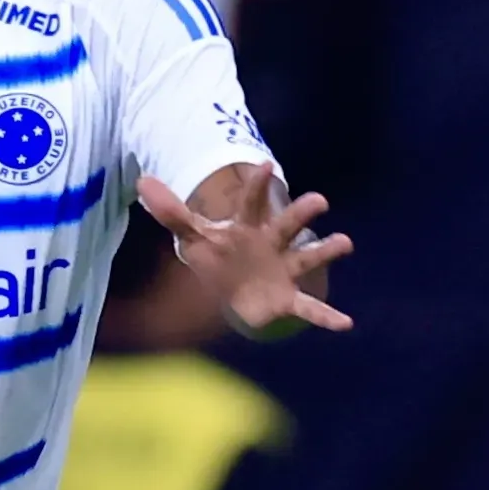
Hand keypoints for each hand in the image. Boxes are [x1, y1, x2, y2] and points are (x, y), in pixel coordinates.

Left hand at [137, 171, 352, 335]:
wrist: (233, 291)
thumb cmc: (218, 256)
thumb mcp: (193, 236)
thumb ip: (172, 211)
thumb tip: (142, 180)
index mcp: (249, 226)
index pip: (253, 202)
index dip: (258, 185)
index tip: (265, 166)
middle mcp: (273, 243)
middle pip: (288, 225)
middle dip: (303, 213)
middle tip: (319, 201)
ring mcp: (284, 269)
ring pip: (308, 257)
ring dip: (327, 250)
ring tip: (345, 242)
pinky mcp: (288, 298)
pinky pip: (309, 308)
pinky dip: (327, 316)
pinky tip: (346, 323)